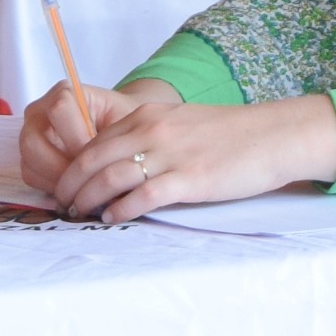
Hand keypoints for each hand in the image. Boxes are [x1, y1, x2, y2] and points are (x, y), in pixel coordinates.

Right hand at [16, 78, 120, 201]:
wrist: (119, 128)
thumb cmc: (121, 120)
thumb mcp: (123, 120)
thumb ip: (110, 134)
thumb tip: (98, 162)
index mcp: (64, 93)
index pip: (59, 110)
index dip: (77, 137)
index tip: (97, 154)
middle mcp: (39, 111)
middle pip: (32, 141)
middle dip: (61, 166)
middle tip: (85, 177)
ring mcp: (29, 134)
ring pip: (28, 163)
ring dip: (56, 180)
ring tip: (82, 185)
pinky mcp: (28, 156)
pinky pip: (30, 176)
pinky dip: (51, 186)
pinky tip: (73, 187)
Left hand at [50, 90, 335, 222]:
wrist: (274, 136)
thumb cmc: (232, 135)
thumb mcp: (182, 126)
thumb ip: (150, 139)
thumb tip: (122, 165)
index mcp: (149, 116)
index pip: (94, 142)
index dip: (72, 167)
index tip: (64, 186)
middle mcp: (153, 131)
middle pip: (92, 160)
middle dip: (70, 185)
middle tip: (62, 205)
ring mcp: (170, 155)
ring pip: (109, 178)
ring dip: (87, 200)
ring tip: (79, 215)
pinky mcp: (188, 179)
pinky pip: (141, 196)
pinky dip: (119, 210)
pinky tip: (112, 219)